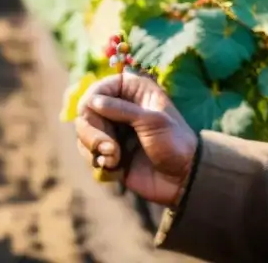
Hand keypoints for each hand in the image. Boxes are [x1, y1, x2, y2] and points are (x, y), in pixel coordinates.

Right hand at [75, 71, 197, 207]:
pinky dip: (97, 160)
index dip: (90, 102)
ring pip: (83, 132)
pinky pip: (88, 151)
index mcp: (131, 91)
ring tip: (114, 159)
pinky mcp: (108, 152)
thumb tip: (91, 102)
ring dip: (94, 147)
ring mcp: (112, 130)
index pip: (97, 89)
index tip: (92, 115)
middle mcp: (117, 107)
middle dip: (92, 132)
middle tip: (109, 148)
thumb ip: (121, 109)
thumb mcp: (153, 121)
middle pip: (85, 112)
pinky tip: (114, 167)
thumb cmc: (175, 143)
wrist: (184, 179)